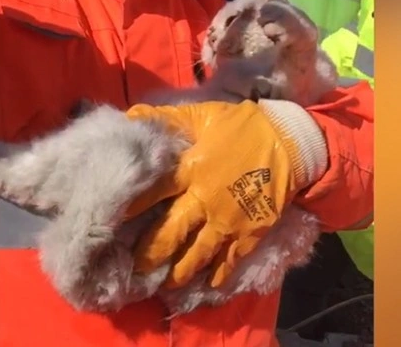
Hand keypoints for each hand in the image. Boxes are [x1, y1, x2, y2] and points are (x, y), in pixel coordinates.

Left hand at [125, 99, 326, 287]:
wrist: (290, 142)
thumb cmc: (242, 127)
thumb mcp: (203, 115)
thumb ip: (166, 118)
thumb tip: (131, 116)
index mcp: (190, 169)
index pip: (151, 193)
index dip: (129, 208)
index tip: (110, 221)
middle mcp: (204, 199)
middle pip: (170, 234)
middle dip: (149, 254)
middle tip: (133, 269)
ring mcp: (227, 221)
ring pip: (196, 255)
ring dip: (177, 272)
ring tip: (163, 285)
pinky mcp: (249, 233)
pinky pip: (229, 261)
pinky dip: (216, 277)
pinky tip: (205, 286)